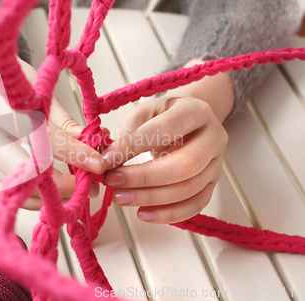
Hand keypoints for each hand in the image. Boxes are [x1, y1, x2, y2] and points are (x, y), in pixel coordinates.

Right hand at [0, 27, 104, 209]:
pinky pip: (8, 191)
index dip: (73, 153)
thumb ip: (66, 124)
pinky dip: (34, 195)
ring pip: (15, 189)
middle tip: (88, 187)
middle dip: (61, 185)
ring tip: (76, 191)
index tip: (97, 164)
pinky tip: (54, 192)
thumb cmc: (16, 83)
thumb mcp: (44, 93)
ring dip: (49, 195)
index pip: (41, 137)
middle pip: (24, 172)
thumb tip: (93, 149)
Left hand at [103, 58, 233, 223]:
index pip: (165, 129)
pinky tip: (142, 213)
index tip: (108, 159)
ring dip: (151, 198)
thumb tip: (109, 158)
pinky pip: (195, 205)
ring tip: (120, 197)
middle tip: (113, 181)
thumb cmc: (163, 116)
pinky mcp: (212, 184)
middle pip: (185, 164)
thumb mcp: (144, 112)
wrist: (189, 123)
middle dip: (144, 177)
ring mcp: (216, 163)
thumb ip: (128, 132)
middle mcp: (213, 137)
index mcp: (195, 111)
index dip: (134, 146)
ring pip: (189, 188)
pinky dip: (168, 214)